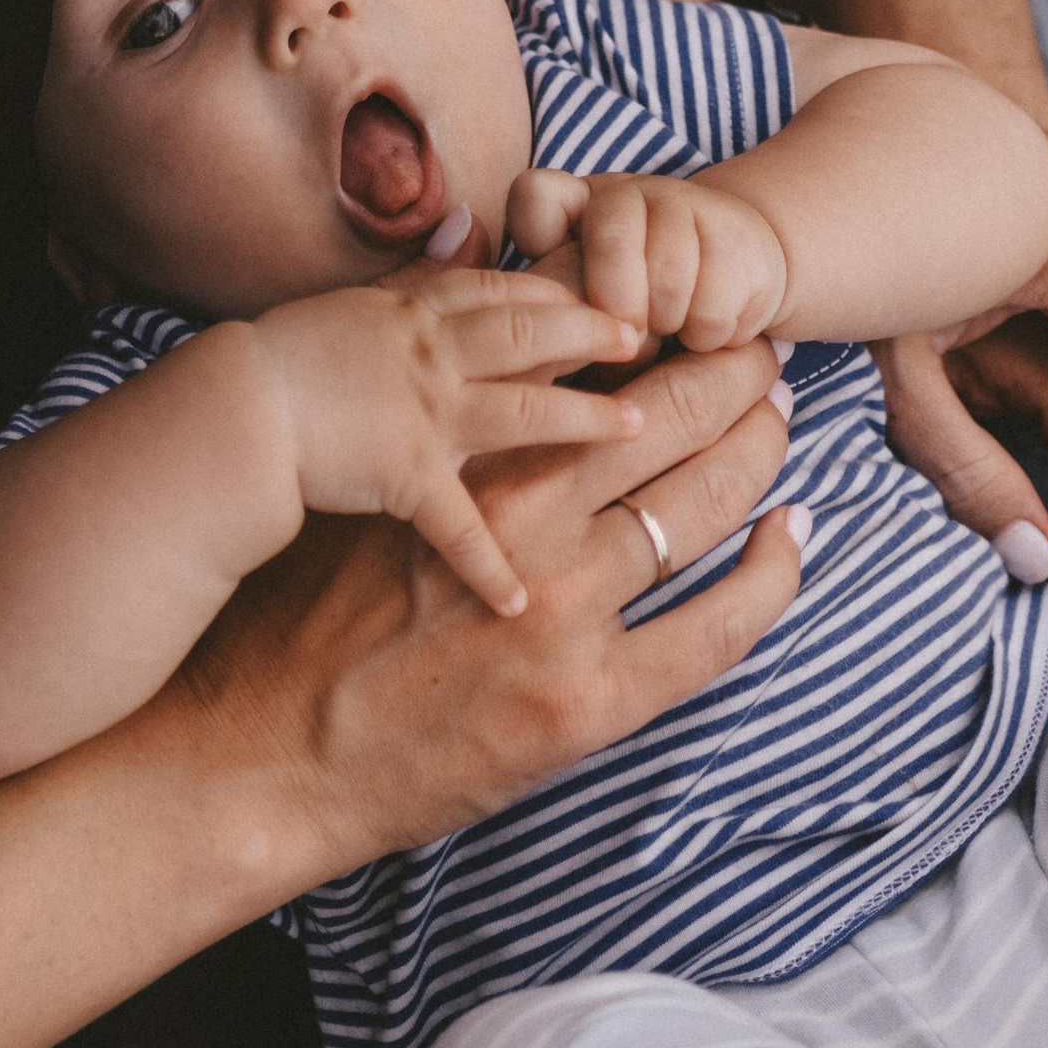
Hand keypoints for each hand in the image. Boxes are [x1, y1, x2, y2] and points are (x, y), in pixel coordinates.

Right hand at [173, 337, 803, 885]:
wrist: (259, 756)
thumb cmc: (295, 615)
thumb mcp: (358, 491)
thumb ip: (428, 408)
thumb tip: (454, 291)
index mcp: (464, 461)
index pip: (589, 369)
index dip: (652, 335)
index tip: (682, 316)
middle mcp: (523, 523)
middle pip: (664, 425)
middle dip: (724, 380)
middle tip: (760, 354)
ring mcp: (563, 615)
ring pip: (696, 509)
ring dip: (750, 455)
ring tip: (776, 424)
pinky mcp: (586, 704)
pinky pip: (711, 632)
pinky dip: (765, 580)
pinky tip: (789, 538)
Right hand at [250, 261, 645, 612]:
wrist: (232, 413)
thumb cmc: (279, 361)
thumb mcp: (354, 302)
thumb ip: (418, 274)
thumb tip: (465, 218)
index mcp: (412, 314)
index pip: (501, 292)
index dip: (558, 290)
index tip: (608, 288)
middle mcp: (428, 356)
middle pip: (528, 336)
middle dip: (592, 333)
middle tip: (646, 336)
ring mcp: (421, 414)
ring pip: (521, 411)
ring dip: (583, 420)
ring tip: (636, 428)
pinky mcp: (403, 474)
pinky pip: (456, 526)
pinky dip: (487, 565)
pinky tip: (521, 599)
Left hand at [510, 165, 789, 349]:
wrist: (736, 269)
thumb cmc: (639, 301)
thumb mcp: (587, 300)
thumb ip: (558, 302)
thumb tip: (553, 341)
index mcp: (575, 202)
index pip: (536, 195)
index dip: (540, 237)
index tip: (559, 289)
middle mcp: (625, 191)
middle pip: (611, 246)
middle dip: (620, 308)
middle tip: (630, 334)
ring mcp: (683, 203)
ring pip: (666, 283)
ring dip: (668, 324)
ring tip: (671, 325)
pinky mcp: (736, 235)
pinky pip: (711, 309)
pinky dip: (707, 335)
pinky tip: (707, 326)